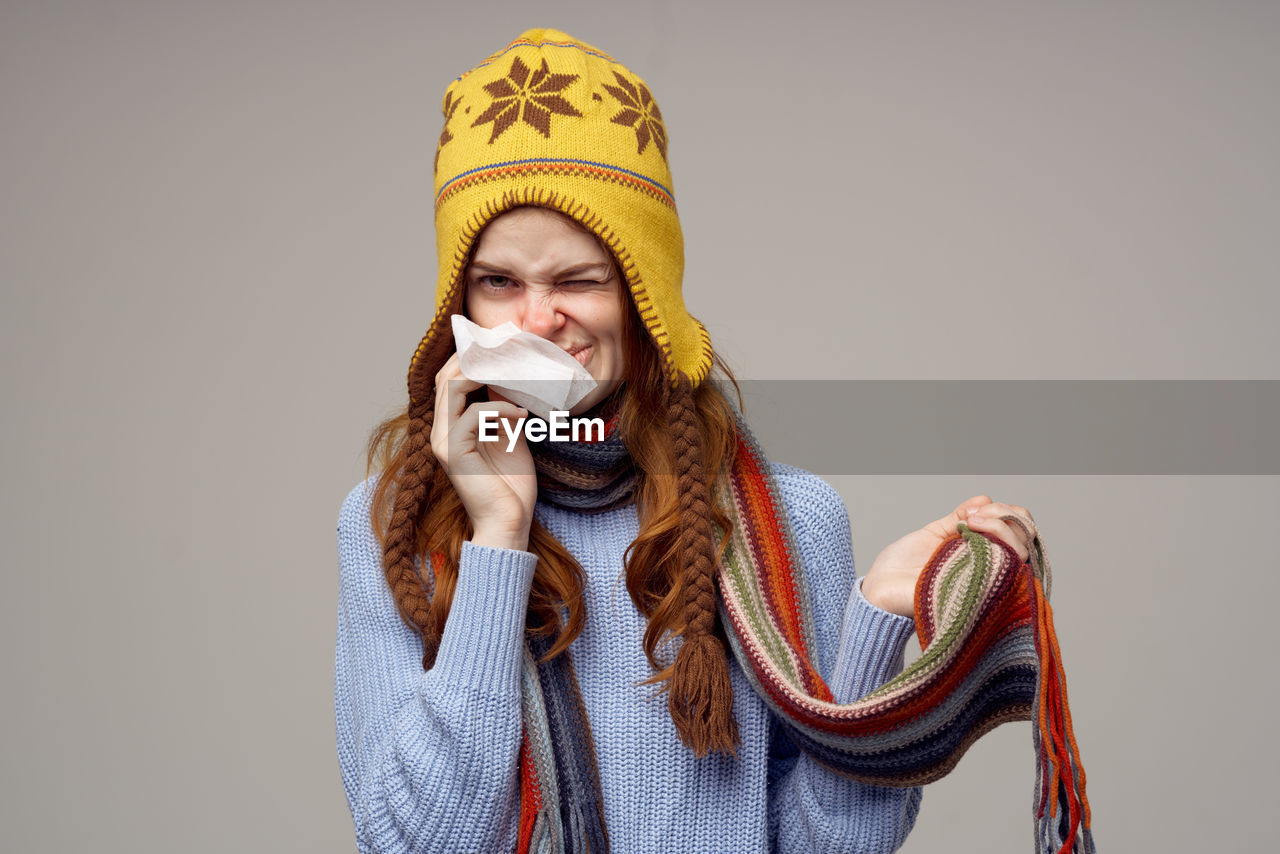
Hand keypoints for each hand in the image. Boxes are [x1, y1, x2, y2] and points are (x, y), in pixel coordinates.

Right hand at [430, 353, 537, 550]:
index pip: (449, 380)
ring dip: (483, 374)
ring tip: (511, 370)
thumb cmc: (510, 485)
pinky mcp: (453, 453)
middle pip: (445, 377)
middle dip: (474, 356)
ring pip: (451, 388)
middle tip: (505, 345)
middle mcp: (441, 431)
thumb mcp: (510, 435)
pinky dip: (499, 408)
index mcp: (451, 426)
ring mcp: (443, 442)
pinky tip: (521, 413)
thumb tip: (508, 377)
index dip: (469, 357)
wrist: (509, 522)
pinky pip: (472, 415)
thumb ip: (503, 408)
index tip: (497, 341)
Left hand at [860, 496, 1035, 616]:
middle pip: (1025, 539)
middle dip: (1004, 515)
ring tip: (971, 521)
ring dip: (1000, 525)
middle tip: (973, 515)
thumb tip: (985, 499)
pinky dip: (993, 544)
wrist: (880, 589)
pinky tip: (970, 533)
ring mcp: (986, 580)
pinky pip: (1003, 570)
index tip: (976, 509)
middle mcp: (990, 568)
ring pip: (1020, 552)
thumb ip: (958, 518)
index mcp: (981, 554)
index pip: (1018, 532)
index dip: (1009, 514)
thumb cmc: (904, 567)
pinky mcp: (978, 592)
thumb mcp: (934, 533)